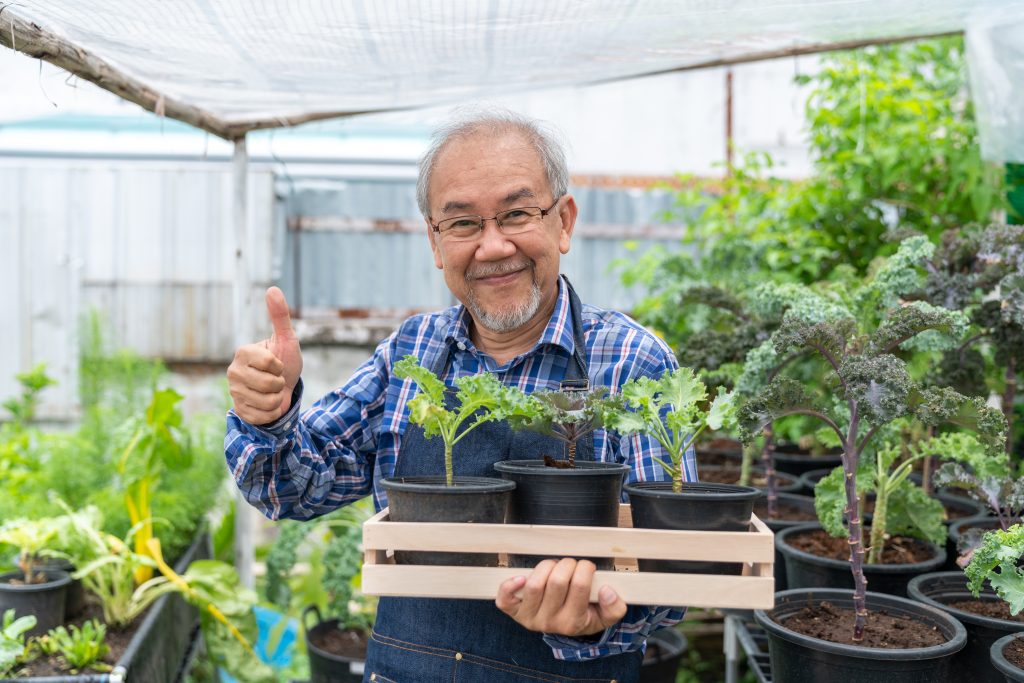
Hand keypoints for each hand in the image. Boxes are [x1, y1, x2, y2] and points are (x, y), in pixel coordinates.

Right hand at [227, 287, 303, 424]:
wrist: (284, 389)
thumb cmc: (285, 362)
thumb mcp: (286, 339)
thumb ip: (280, 316)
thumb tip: (272, 288)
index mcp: (243, 353)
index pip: (269, 363)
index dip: (280, 365)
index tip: (277, 363)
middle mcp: (233, 371)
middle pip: (269, 384)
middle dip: (280, 383)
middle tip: (276, 379)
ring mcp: (234, 392)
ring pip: (267, 401)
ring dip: (277, 398)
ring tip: (272, 392)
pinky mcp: (239, 410)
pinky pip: (263, 416)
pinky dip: (271, 412)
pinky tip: (267, 404)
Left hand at [495, 558, 626, 637]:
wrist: (565, 627)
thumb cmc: (586, 614)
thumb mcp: (606, 615)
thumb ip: (615, 606)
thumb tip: (606, 590)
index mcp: (573, 623)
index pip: (579, 585)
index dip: (585, 568)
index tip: (587, 567)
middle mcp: (550, 623)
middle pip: (557, 581)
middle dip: (567, 564)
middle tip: (571, 566)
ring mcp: (529, 618)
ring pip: (535, 584)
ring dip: (547, 566)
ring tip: (555, 567)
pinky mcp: (514, 611)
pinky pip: (504, 600)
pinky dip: (509, 585)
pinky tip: (520, 577)